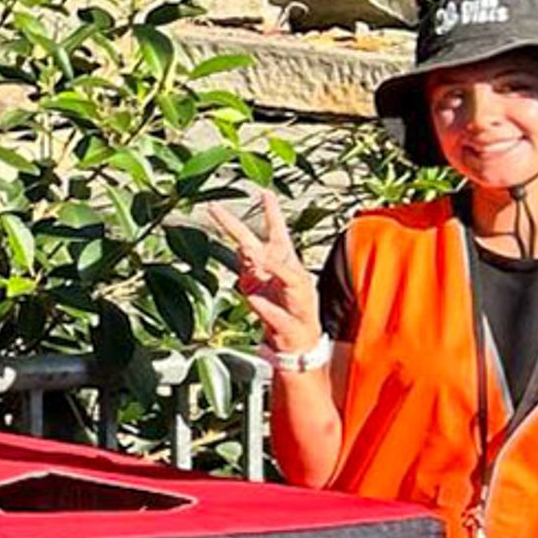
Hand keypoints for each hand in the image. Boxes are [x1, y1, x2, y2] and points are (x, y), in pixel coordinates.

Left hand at [200, 192, 321, 356]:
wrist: (298, 345)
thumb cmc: (282, 311)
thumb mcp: (261, 284)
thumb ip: (250, 264)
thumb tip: (238, 244)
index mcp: (283, 267)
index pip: (277, 235)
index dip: (271, 213)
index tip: (264, 192)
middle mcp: (292, 278)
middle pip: (279, 248)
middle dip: (271, 224)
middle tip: (260, 202)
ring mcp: (295, 300)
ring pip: (289, 278)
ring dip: (274, 267)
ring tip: (254, 255)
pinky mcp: (292, 325)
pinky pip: (278, 316)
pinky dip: (267, 308)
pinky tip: (253, 299)